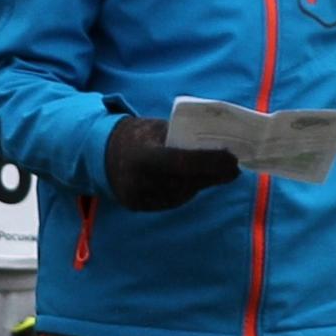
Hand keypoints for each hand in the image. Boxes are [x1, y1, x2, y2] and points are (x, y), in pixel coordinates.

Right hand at [104, 117, 240, 212]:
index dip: (211, 163)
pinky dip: (186, 190)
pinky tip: (191, 181)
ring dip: (202, 183)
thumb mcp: (159, 128)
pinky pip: (171, 200)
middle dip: (214, 175)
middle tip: (233, 168)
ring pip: (183, 194)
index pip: (184, 163)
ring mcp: (138, 197)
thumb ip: (184, 139)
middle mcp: (139, 181)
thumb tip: (219, 147)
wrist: (101, 154)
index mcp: (143, 156)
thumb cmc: (137, 135)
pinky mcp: (139, 206)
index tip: (234, 161)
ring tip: (214, 172)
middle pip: (187, 182)